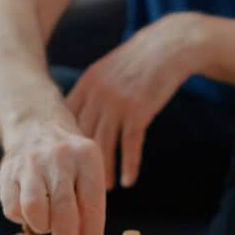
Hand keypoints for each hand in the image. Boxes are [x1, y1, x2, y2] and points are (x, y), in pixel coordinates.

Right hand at [0, 100, 104, 234]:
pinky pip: (13, 209)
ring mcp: (31, 163)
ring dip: (43, 227)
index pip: (92, 207)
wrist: (35, 127)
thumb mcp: (89, 175)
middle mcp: (60, 158)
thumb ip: (89, 211)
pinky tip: (32, 209)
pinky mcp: (7, 172)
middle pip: (64, 212)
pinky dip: (23, 219)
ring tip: (48, 224)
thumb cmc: (70, 164)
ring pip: (35, 211)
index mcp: (87, 158)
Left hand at [65, 12, 207, 188]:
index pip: (67, 121)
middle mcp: (97, 94)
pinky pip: (129, 145)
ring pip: (104, 145)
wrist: (170, 45)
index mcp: (86, 84)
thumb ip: (93, 91)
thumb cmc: (139, 60)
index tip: (65, 164)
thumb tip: (80, 116)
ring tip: (105, 189)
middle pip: (82, 136)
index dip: (65, 144)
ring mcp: (117, 103)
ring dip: (104, 170)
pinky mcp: (139, 110)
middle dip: (80, 162)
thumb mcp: (109, 70)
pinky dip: (129, 165)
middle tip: (80, 183)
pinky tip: (129, 181)